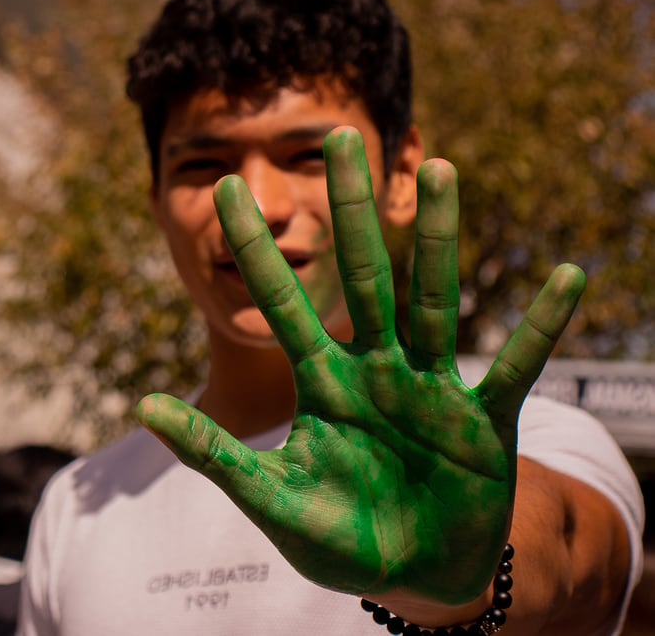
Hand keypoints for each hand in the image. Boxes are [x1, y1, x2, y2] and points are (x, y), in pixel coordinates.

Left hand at [137, 127, 584, 606]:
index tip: (223, 188)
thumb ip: (214, 454)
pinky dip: (541, 327)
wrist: (413, 574)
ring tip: (436, 169)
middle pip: (363, 277)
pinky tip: (566, 276)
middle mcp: (377, 370)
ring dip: (436, 239)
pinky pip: (518, 366)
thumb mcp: (271, 498)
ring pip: (434, 300)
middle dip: (351, 211)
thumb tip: (143, 404)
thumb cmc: (342, 539)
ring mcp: (432, 389)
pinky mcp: (485, 421)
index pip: (282, 304)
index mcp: (324, 384)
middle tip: (338, 136)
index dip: (255, 249)